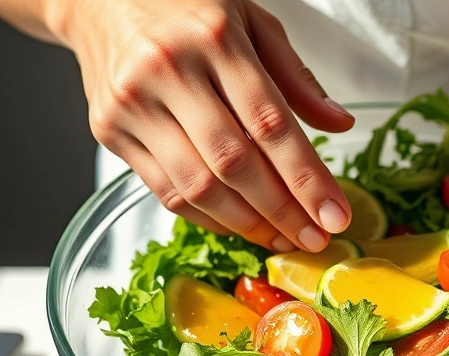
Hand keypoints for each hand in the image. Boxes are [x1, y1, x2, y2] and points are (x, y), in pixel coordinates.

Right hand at [59, 0, 353, 250]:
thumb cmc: (185, 8)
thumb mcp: (252, 21)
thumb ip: (296, 76)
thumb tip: (339, 124)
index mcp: (215, 37)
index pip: (270, 124)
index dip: (306, 178)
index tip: (334, 215)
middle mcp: (169, 70)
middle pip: (234, 163)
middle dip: (281, 211)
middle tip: (315, 239)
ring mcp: (133, 103)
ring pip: (197, 186)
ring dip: (246, 224)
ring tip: (281, 238)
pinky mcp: (109, 130)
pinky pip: (165, 190)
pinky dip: (207, 217)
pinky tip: (239, 225)